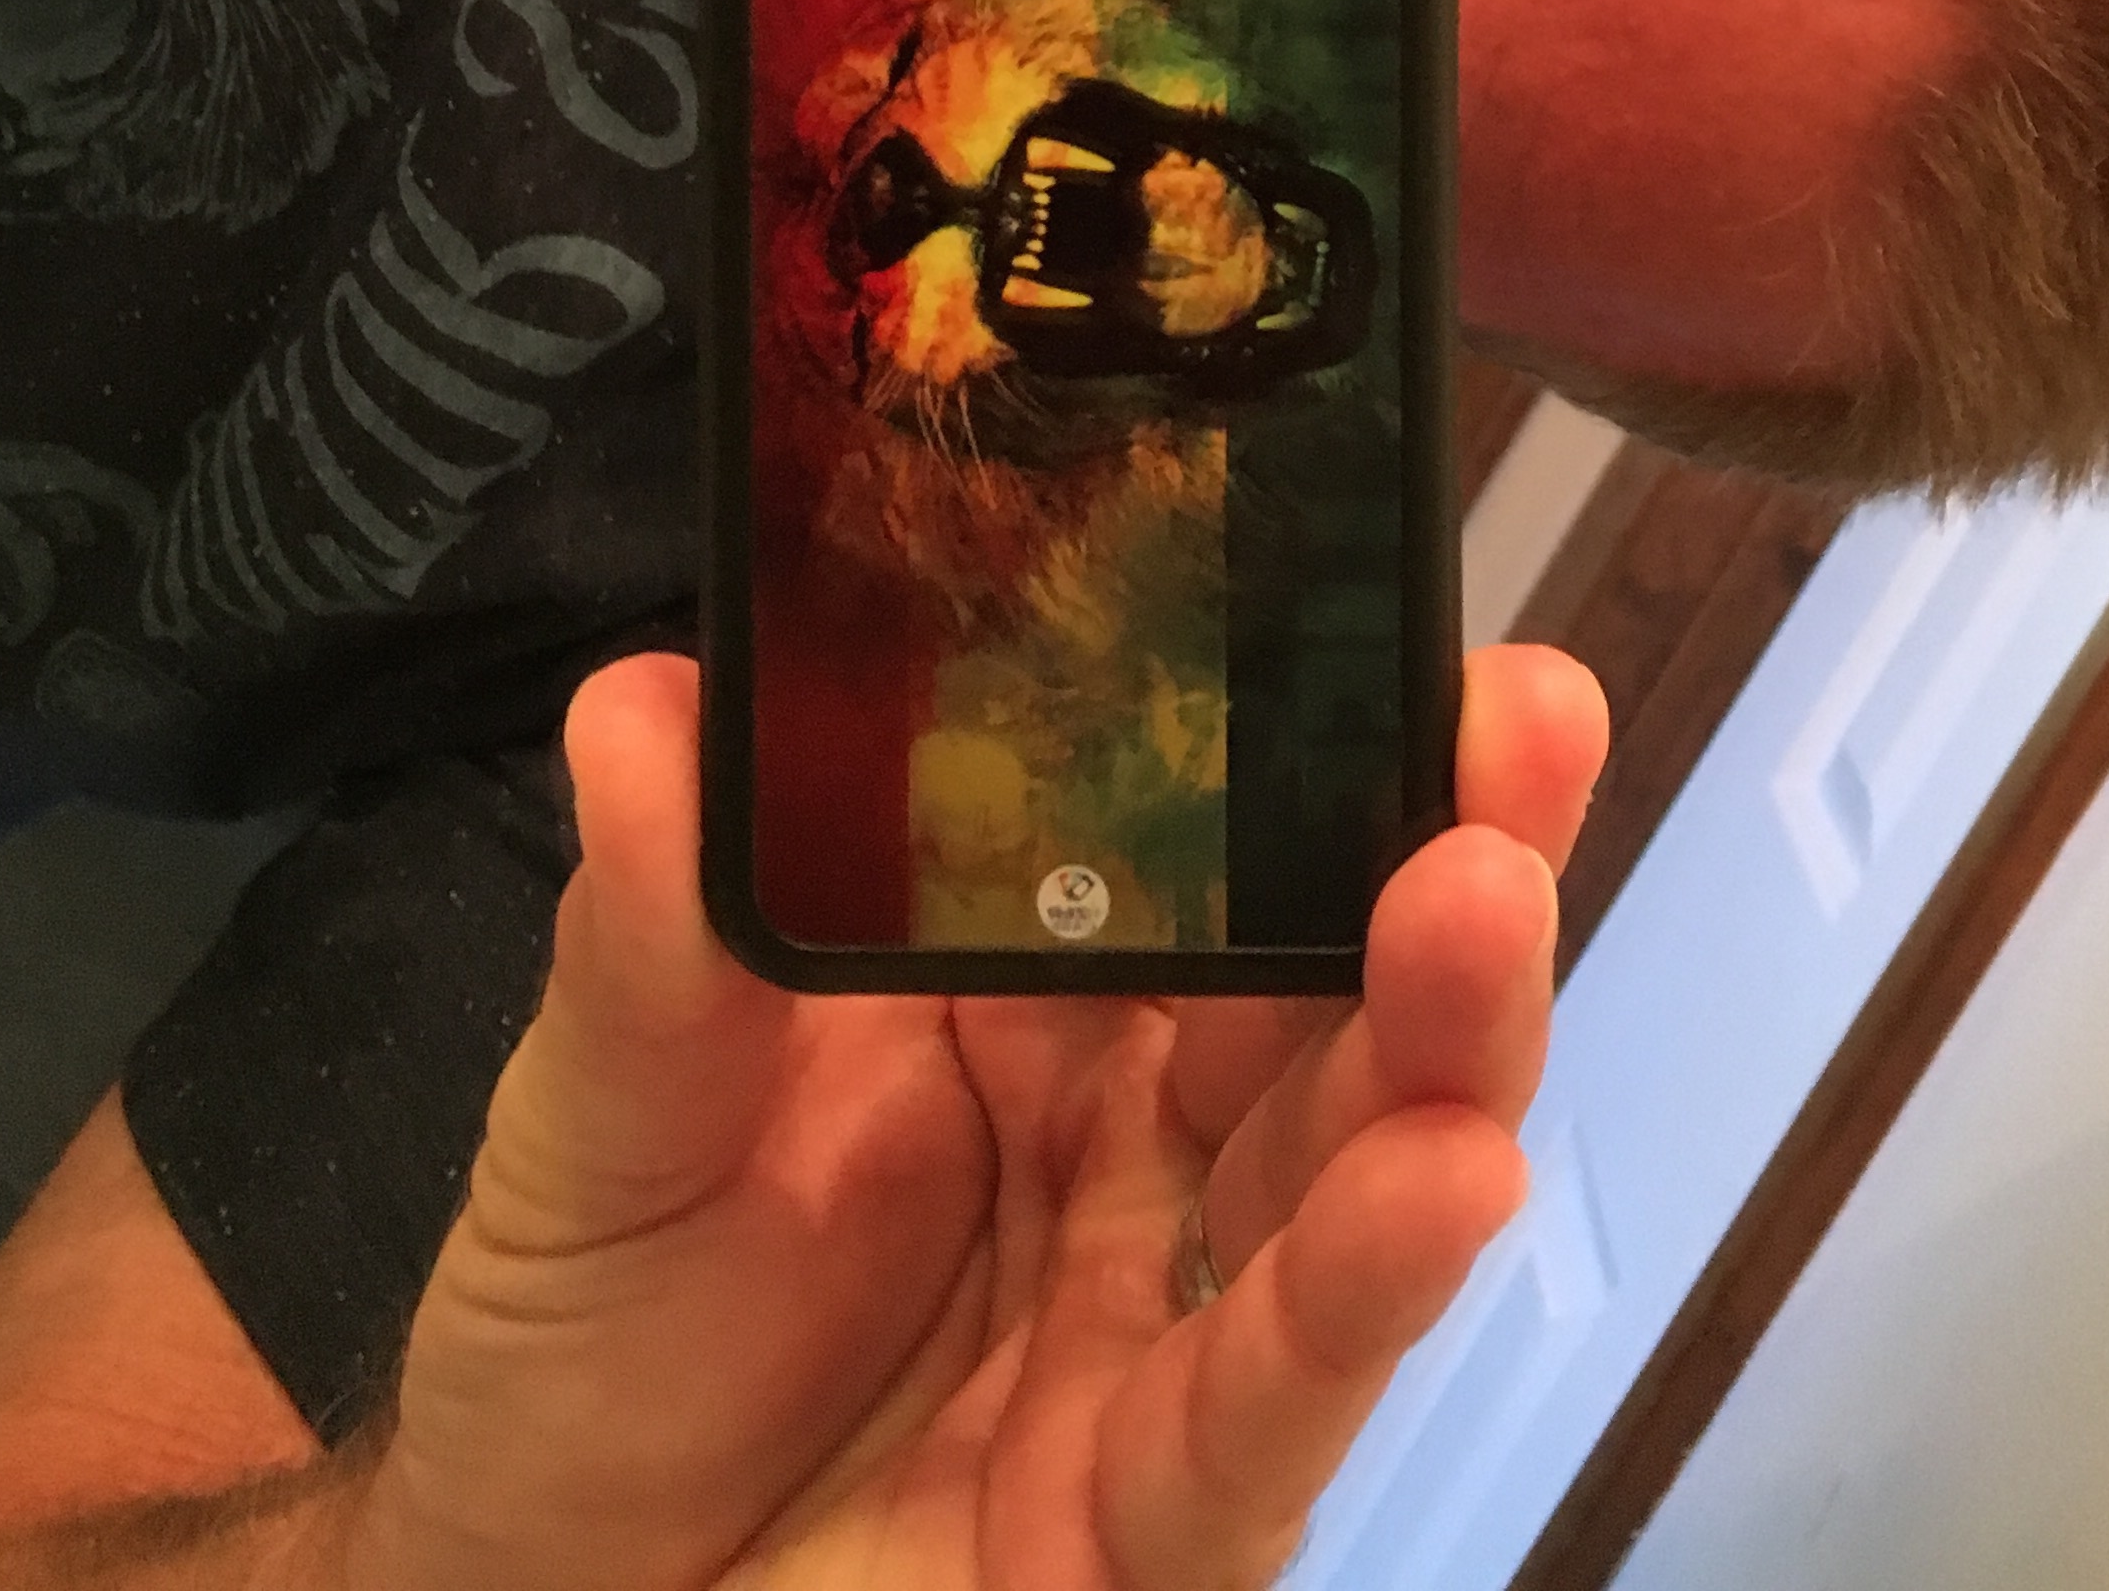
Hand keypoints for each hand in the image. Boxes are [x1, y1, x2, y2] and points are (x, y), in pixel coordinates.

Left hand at [352, 647, 1607, 1590]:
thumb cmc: (588, 1337)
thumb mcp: (602, 1112)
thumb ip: (653, 935)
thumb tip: (648, 708)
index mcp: (1035, 1003)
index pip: (1214, 846)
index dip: (1318, 733)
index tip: (1398, 609)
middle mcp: (1139, 1147)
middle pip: (1335, 993)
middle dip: (1445, 856)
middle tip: (1520, 721)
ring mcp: (1162, 1331)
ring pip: (1347, 1179)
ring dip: (1440, 1048)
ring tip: (1484, 915)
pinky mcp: (1149, 1523)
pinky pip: (1268, 1411)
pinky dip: (1359, 1300)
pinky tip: (1443, 1185)